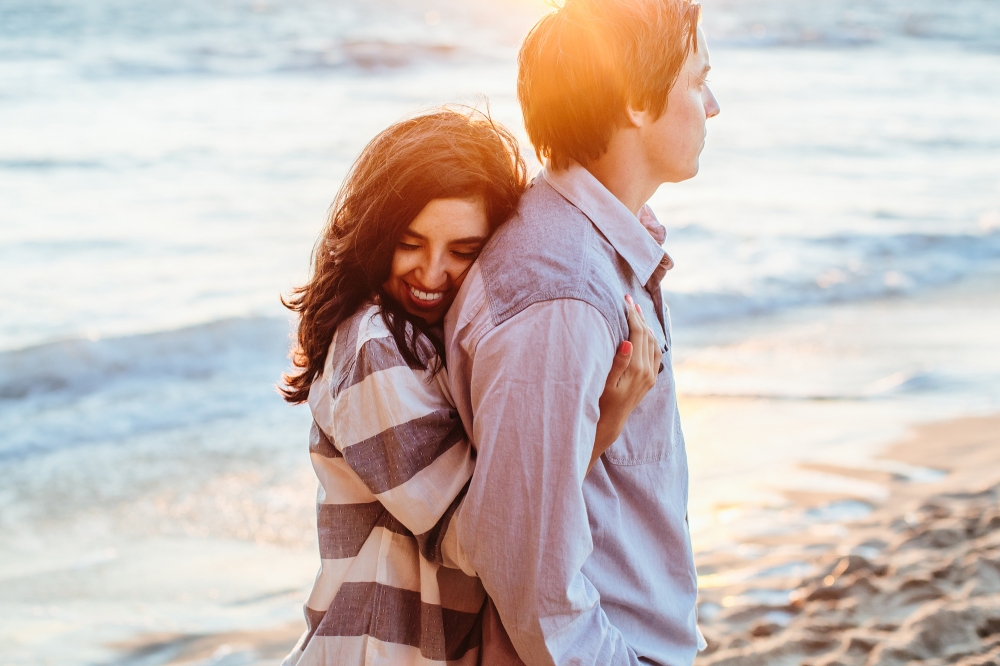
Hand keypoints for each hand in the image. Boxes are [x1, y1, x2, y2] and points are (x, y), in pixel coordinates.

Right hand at [588, 295, 662, 474]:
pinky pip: (655, 353)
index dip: (631, 315)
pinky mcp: (649, 379)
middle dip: (638, 316)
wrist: (610, 423)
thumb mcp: (606, 382)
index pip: (637, 334)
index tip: (625, 300)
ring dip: (646, 326)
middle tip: (629, 299)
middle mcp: (647, 371)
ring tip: (637, 311)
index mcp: (637, 368)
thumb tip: (628, 342)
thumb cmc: (602, 402)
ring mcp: (650, 376)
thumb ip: (618, 362)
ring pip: (653, 343)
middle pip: (646, 335)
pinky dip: (651, 339)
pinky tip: (645, 333)